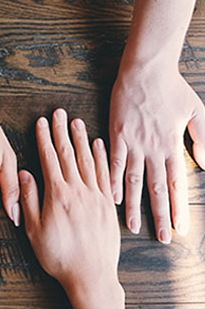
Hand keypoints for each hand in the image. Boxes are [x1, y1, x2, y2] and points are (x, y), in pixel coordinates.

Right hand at [19, 109, 119, 294]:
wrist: (91, 276)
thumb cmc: (59, 256)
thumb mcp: (34, 230)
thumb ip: (29, 200)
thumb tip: (24, 174)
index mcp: (58, 195)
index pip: (50, 159)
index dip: (44, 139)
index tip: (42, 122)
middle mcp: (78, 191)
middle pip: (69, 154)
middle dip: (62, 132)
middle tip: (59, 113)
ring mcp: (95, 196)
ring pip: (88, 160)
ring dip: (81, 139)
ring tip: (77, 122)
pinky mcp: (107, 205)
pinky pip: (105, 175)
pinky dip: (102, 157)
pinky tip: (98, 145)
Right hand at [109, 64, 204, 242]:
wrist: (145, 70)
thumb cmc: (171, 88)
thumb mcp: (197, 110)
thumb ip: (203, 137)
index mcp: (172, 145)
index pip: (177, 183)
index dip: (178, 207)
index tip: (180, 228)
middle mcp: (153, 149)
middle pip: (156, 188)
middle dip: (159, 214)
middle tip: (161, 238)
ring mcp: (133, 143)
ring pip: (133, 180)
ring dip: (133, 205)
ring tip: (132, 226)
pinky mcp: (116, 135)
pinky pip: (113, 162)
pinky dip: (112, 181)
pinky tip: (112, 197)